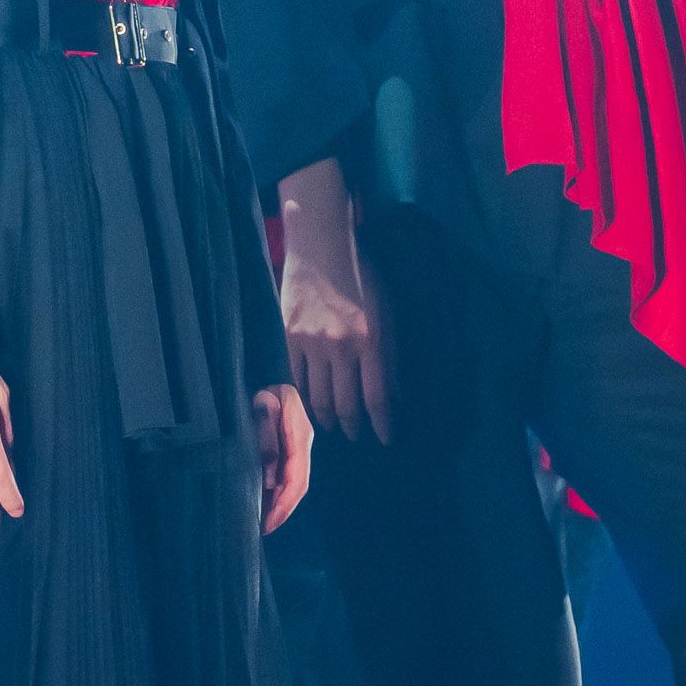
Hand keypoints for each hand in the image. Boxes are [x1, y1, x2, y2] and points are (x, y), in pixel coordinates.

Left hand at [254, 383, 314, 532]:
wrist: (267, 374)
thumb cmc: (262, 388)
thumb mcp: (263, 402)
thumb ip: (266, 428)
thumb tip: (270, 466)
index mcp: (299, 433)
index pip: (296, 477)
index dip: (283, 502)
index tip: (268, 521)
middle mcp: (302, 443)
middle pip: (297, 485)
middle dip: (282, 510)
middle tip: (263, 529)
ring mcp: (298, 447)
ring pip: (293, 483)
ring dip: (279, 505)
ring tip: (263, 524)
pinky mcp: (289, 449)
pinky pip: (286, 476)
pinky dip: (276, 494)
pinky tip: (265, 507)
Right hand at [276, 160, 392, 441]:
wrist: (321, 246)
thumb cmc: (362, 274)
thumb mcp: (388, 312)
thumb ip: (391, 355)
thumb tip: (396, 393)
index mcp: (371, 341)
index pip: (377, 397)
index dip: (382, 423)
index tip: (385, 439)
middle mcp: (341, 348)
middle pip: (345, 404)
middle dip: (352, 427)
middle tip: (355, 437)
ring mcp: (312, 344)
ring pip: (318, 396)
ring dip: (327, 418)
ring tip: (332, 427)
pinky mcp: (289, 337)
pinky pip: (296, 377)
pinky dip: (304, 396)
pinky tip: (310, 403)